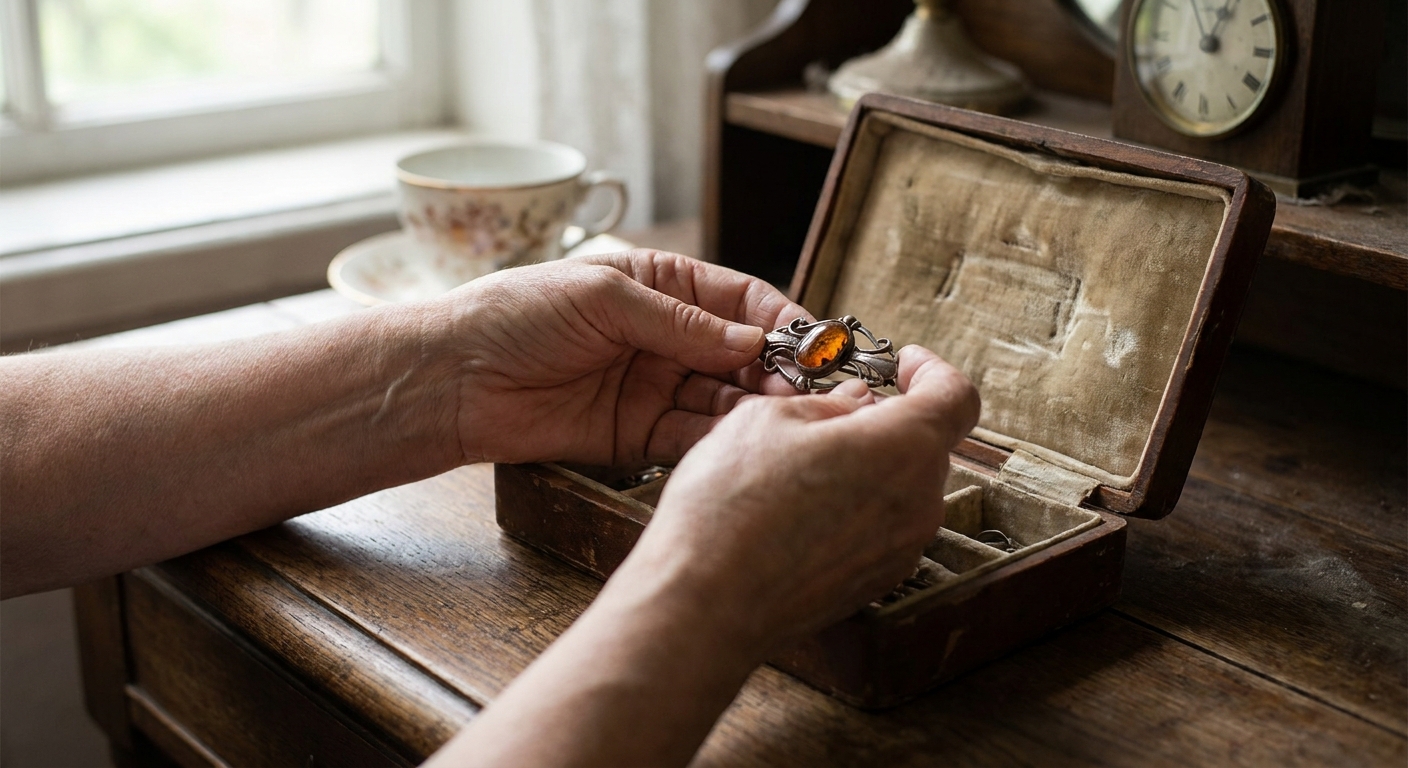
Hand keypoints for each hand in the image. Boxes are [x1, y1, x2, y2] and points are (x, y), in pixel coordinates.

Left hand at [426, 250, 808, 465]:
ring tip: (784, 415)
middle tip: (807, 388)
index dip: (780, 320)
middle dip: (777, 369)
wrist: (457, 377)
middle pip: (741, 354)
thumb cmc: (517, 314)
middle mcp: (665, 337)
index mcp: (661, 286)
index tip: (815, 341)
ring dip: (755, 406)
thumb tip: (750, 344)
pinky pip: (690, 437)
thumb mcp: (604, 298)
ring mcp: (654, 387)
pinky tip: (743, 440)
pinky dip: (719, 439)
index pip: (739, 301)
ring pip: (723, 398)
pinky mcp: (637, 436)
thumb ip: (679, 323)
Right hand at [615, 345, 980, 652]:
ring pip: (902, 488)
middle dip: (888, 419)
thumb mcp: (769, 419)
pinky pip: (881, 527)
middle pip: (927, 445)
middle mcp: (919, 503)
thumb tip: (855, 404)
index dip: (932, 370)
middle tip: (834, 410)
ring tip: (805, 462)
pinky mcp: (875, 582)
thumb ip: (829, 403)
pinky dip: (856, 506)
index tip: (903, 364)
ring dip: (870, 465)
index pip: (955, 396)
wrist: (706, 603)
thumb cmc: (731, 507)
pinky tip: (801, 507)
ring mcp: (901, 550)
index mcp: (904, 448)